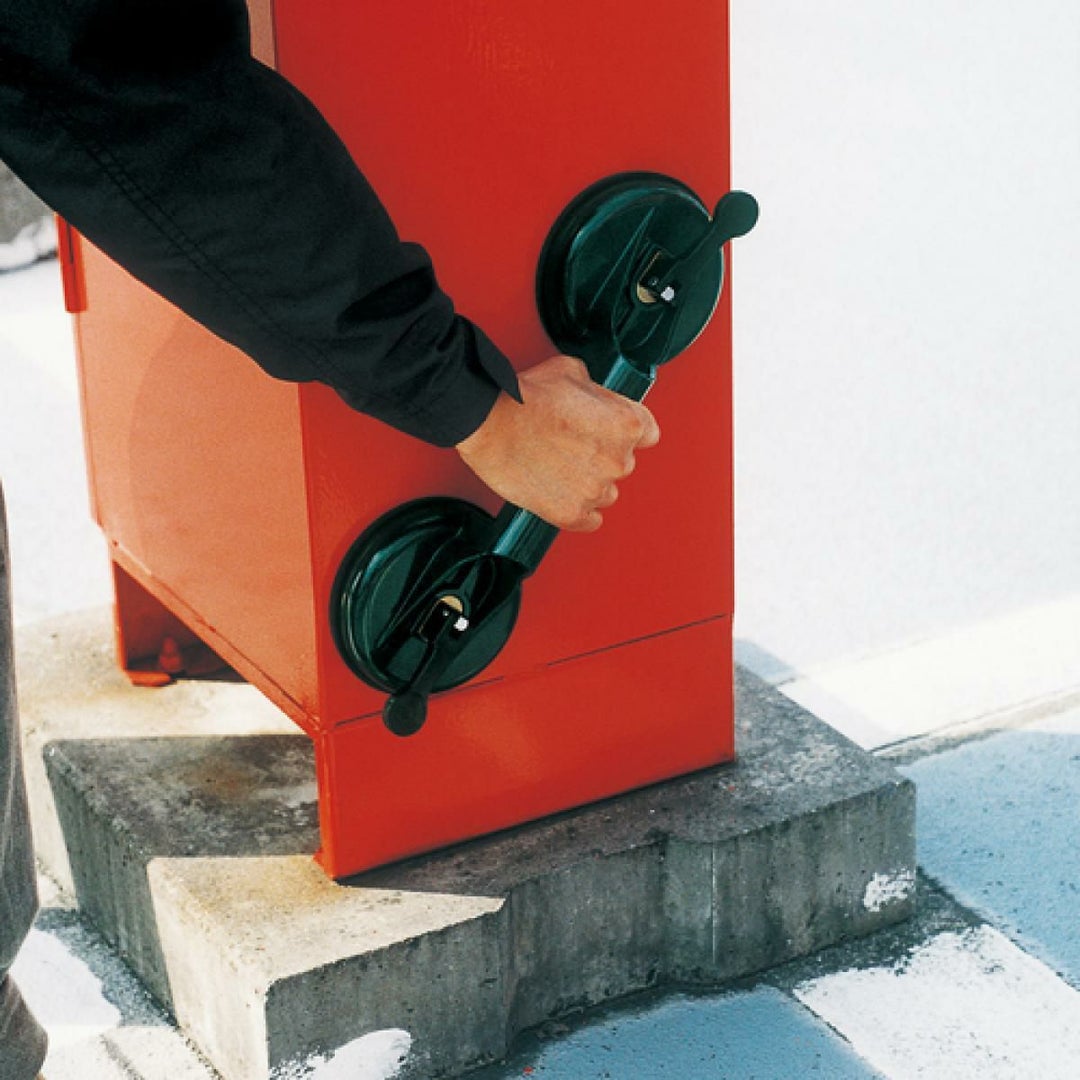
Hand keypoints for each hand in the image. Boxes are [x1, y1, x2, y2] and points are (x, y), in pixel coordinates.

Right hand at [456, 354, 659, 530]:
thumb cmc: (525, 397)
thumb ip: (598, 393)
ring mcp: (595, 490)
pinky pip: (589, 520)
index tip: (609, 432)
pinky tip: (562, 492)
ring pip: (605, 492)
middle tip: (570, 444)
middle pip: (622, 463)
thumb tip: (597, 400)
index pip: (647, 433)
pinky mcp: (571, 514)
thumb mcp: (573, 371)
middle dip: (601, 455)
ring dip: (588, 483)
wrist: (488, 422)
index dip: (622, 430)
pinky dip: (578, 510)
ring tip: (558, 467)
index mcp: (627, 424)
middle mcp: (618, 460)